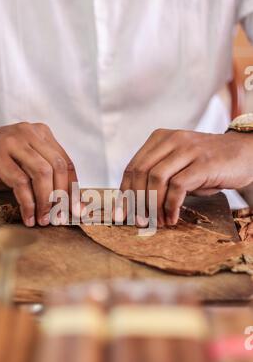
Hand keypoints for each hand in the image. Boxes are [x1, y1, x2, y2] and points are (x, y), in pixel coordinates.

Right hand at [0, 119, 77, 226]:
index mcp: (41, 133)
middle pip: (58, 167)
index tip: (77, 210)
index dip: (74, 188)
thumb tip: (68, 204)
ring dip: (46, 201)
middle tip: (60, 218)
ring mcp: (13, 142)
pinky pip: (21, 183)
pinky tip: (28, 217)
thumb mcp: (24, 164)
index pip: (66, 162)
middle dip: (62, 196)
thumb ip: (45, 176)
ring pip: (42, 174)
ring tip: (44, 220)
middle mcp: (30, 133)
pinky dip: (28, 203)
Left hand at [120, 129, 252, 225]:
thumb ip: (157, 178)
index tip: (120, 214)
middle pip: (140, 173)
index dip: (124, 193)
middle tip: (139, 222)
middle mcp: (172, 139)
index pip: (132, 167)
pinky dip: (171, 207)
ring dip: (153, 206)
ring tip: (156, 223)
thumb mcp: (178, 166)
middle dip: (136, 202)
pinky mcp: (203, 163)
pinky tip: (172, 218)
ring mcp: (188, 149)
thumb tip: (134, 205)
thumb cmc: (207, 165)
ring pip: (156, 179)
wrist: (244, 153)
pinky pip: (178, 187)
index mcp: (160, 138)